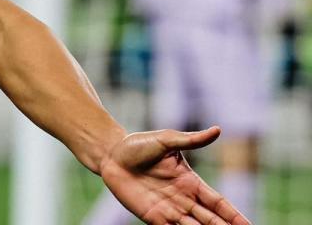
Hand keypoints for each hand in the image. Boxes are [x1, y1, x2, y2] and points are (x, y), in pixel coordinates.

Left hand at [100, 126, 249, 224]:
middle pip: (211, 221)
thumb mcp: (166, 140)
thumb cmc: (138, 145)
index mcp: (191, 182)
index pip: (218, 203)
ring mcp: (169, 210)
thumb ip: (192, 140)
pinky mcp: (153, 217)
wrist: (110, 155)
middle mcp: (184, 199)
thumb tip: (218, 130)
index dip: (234, 216)